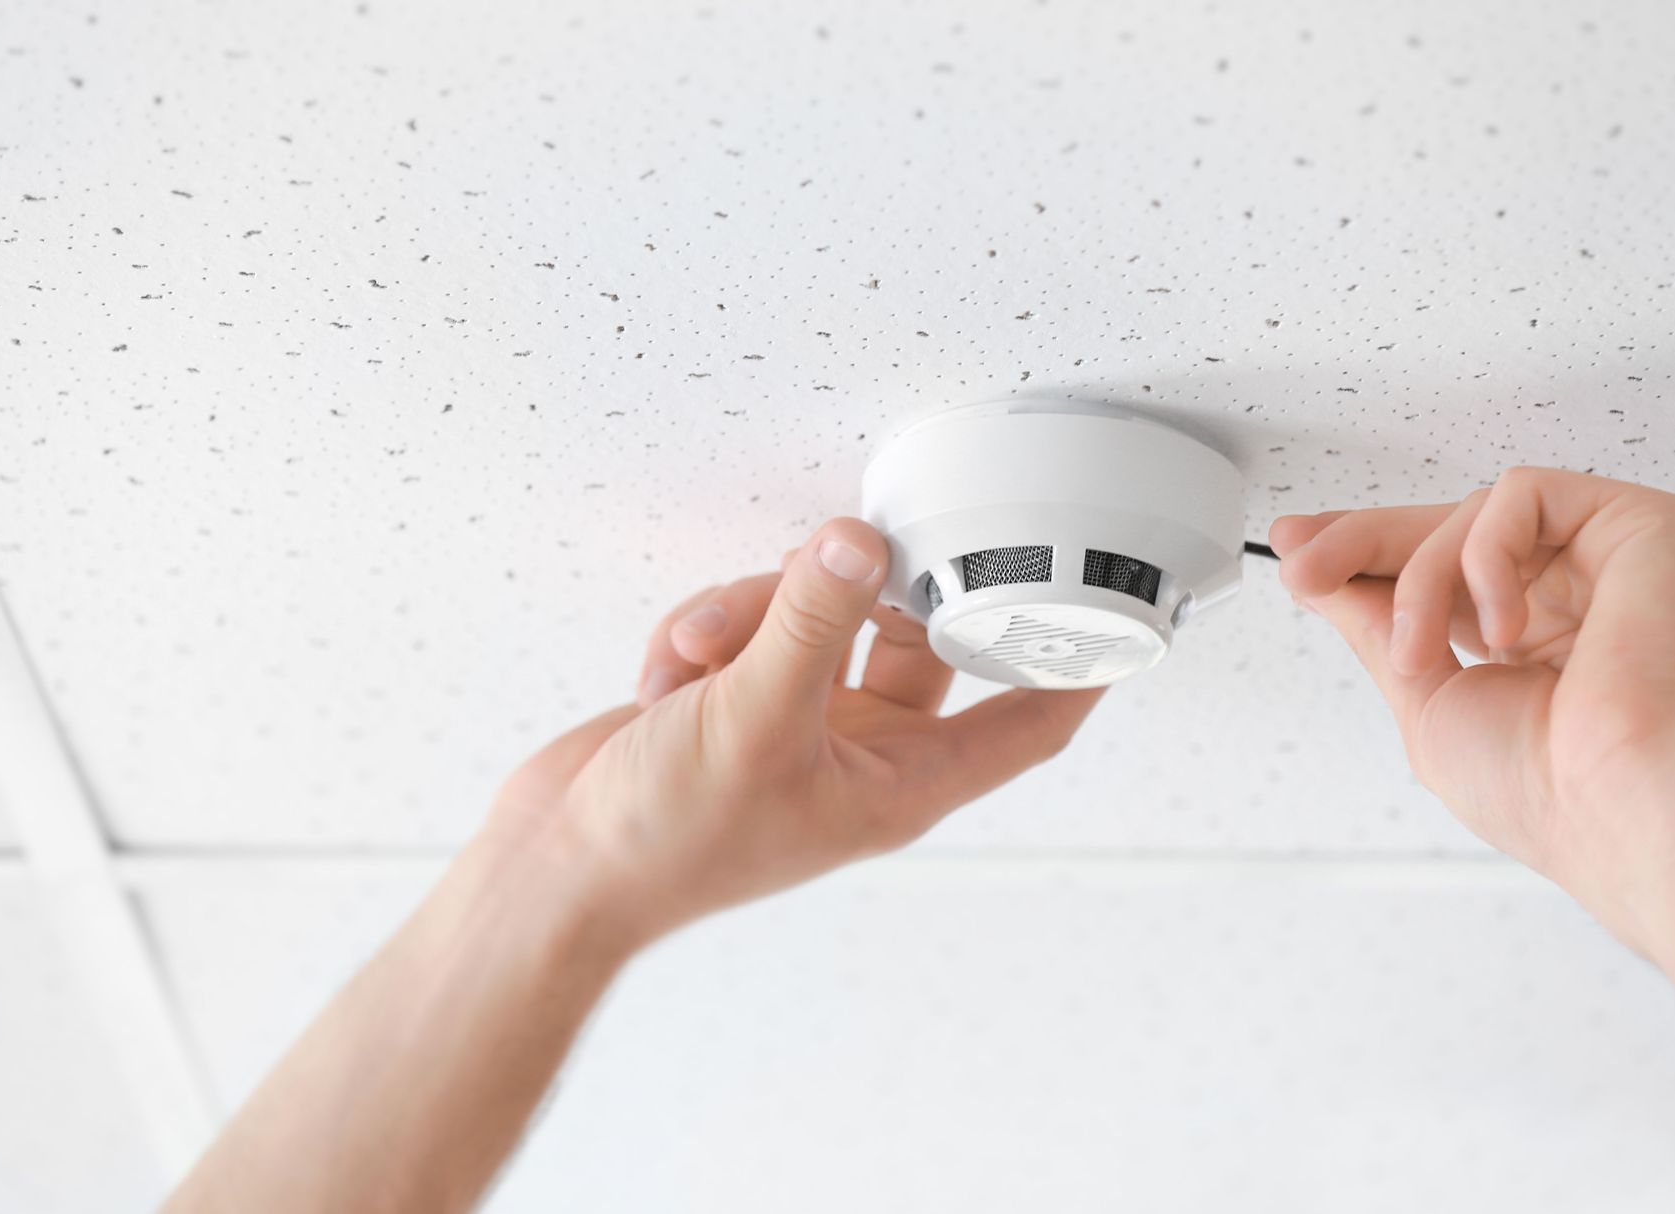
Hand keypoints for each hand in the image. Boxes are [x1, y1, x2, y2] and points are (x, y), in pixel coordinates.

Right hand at [484, 517, 1103, 946]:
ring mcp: (798, 719)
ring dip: (757, 610)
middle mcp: (861, 748)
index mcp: (900, 779)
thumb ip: (812, 621)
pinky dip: (705, 631)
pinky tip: (668, 674)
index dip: (1078, 665)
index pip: (1029, 721)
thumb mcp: (753, 715)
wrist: (556, 865)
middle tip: (852, 550)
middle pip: (918, 635)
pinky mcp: (737, 694)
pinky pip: (751, 623)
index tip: (1118, 602)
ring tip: (702, 651)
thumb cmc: (667, 840)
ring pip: (819, 615)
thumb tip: (861, 541)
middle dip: (871, 590)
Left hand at [1272, 466, 1674, 958]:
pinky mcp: (1640, 524)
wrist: (1623, 806)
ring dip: (1419, 581)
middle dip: (1359, 542)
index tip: (1296, 551)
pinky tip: (1501, 630)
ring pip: (1472, 515)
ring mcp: (1605, 559)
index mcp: (1527, 642)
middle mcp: (1568, 595)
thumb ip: (1376, 627)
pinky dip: (1486, 556)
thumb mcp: (1423, 700)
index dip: (1363, 553)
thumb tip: (1320, 576)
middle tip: (1303, 563)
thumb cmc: (1545, 790)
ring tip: (1416, 655)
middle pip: (1447, 528)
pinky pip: (1523, 494)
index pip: (1437, 571)